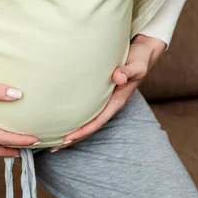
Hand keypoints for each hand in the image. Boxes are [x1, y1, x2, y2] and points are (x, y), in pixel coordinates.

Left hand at [51, 34, 165, 151]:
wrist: (144, 50)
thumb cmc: (140, 59)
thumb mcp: (137, 66)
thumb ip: (128, 72)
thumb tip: (118, 77)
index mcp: (116, 101)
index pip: (97, 122)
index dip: (82, 131)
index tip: (67, 139)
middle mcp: (109, 103)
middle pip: (89, 126)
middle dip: (73, 137)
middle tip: (53, 147)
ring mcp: (104, 98)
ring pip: (86, 118)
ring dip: (72, 129)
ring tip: (53, 138)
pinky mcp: (99, 90)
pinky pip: (85, 106)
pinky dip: (73, 114)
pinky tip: (61, 116)